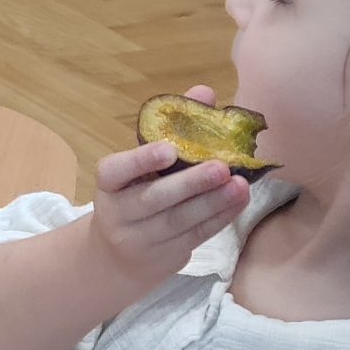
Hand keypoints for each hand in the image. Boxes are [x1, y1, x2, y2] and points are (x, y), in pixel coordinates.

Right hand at [89, 85, 251, 291]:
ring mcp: (140, 239)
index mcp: (109, 185)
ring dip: (212, 202)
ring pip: (179, 220)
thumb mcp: (143, 165)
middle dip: (189, 183)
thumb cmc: (136, 195)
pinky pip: (195, 236)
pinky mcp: (164, 256)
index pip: (114, 171)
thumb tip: (205, 93)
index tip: (169, 148)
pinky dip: (220, 218)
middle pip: (153, 199)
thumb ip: (173, 128)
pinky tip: (239, 201)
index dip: (139, 161)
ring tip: (240, 185)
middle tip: (221, 167)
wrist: (118, 255)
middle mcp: (118, 213)